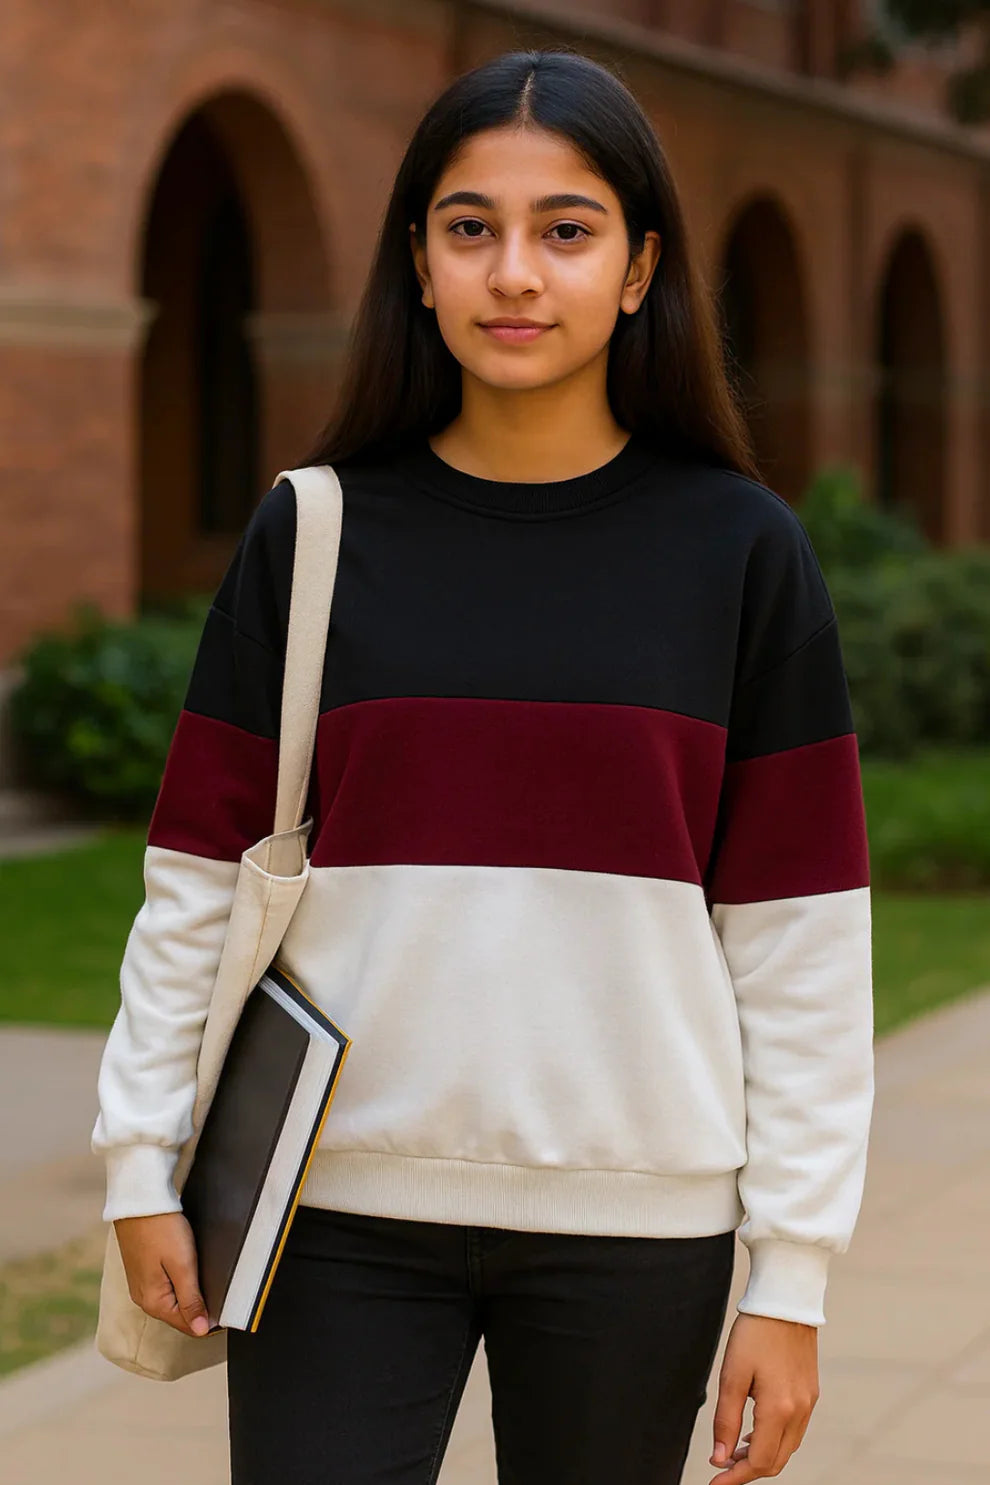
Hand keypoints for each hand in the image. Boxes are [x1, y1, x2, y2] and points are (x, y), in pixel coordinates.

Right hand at [114, 1211, 211, 1338]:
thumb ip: (191, 1300)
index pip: (187, 1326)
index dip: (210, 1320)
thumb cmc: (161, 1228)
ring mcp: (142, 1284)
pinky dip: (180, 1281)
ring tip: (206, 1275)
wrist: (140, 1200)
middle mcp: (144, 1298)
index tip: (228, 1306)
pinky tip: (190, 1268)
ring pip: (173, 1299)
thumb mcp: (182, 1265)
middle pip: (180, 1314)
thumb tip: (200, 1331)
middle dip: (201, 1306)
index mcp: (153, 1303)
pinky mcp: (143, 1270)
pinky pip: (166, 1286)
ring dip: (191, 1293)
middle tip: (221, 1287)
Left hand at [708, 1313, 819, 1480]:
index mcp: (779, 1409)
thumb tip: (719, 1457)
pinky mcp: (811, 1392)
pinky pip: (795, 1431)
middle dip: (749, 1469)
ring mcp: (809, 1403)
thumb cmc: (755, 1333)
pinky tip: (756, 1431)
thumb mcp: (732, 1375)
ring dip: (763, 1456)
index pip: (760, 1462)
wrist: (785, 1301)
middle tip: (722, 1466)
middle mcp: (800, 1411)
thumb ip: (726, 1420)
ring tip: (735, 1450)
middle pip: (776, 1461)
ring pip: (788, 1448)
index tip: (716, 1481)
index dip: (736, 1476)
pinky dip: (776, 1440)